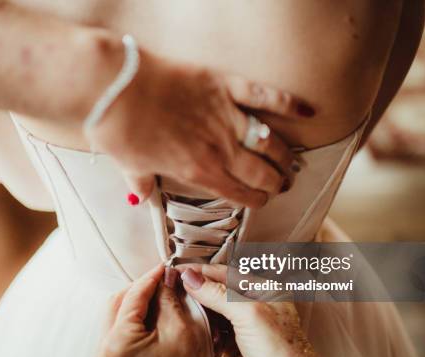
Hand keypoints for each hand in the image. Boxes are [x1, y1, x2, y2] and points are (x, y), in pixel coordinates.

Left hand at [87, 46, 312, 207]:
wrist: (115, 88)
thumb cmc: (119, 129)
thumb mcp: (129, 165)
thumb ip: (142, 183)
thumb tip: (140, 197)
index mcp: (199, 171)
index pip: (239, 194)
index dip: (255, 200)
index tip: (262, 200)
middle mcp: (219, 149)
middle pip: (261, 173)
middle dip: (277, 182)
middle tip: (283, 184)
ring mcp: (225, 117)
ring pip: (269, 142)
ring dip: (284, 155)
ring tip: (292, 162)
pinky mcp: (224, 87)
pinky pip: (264, 97)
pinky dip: (289, 103)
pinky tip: (308, 111)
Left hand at [95, 265, 220, 356]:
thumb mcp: (183, 329)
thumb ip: (169, 297)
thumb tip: (164, 278)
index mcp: (118, 341)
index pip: (132, 296)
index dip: (150, 278)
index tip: (163, 268)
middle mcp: (105, 350)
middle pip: (117, 302)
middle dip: (140, 289)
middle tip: (162, 281)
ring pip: (115, 315)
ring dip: (136, 303)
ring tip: (160, 298)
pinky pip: (118, 330)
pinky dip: (133, 319)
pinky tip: (153, 316)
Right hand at [177, 264, 322, 356]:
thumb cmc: (283, 354)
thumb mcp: (249, 314)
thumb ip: (218, 294)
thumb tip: (192, 278)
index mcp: (262, 290)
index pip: (224, 273)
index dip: (200, 271)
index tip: (178, 271)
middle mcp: (253, 307)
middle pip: (216, 292)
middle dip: (196, 292)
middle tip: (174, 290)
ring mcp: (243, 328)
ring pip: (212, 313)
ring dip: (199, 314)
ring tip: (184, 312)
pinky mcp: (234, 348)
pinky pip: (212, 334)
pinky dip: (203, 333)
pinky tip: (198, 333)